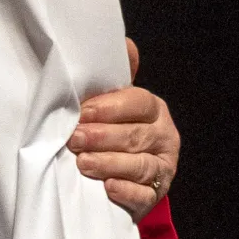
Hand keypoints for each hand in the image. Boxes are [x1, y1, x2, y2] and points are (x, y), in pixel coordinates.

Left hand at [68, 38, 179, 220]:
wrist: (116, 172)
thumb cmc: (108, 127)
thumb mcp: (109, 101)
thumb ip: (111, 77)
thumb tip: (125, 43)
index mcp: (152, 108)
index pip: (138, 102)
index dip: (109, 107)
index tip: (82, 112)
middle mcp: (164, 136)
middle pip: (135, 135)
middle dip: (102, 137)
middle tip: (74, 139)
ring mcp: (163, 167)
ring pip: (139, 165)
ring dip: (109, 163)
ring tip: (83, 163)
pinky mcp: (155, 195)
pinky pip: (144, 194)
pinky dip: (126, 191)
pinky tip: (108, 188)